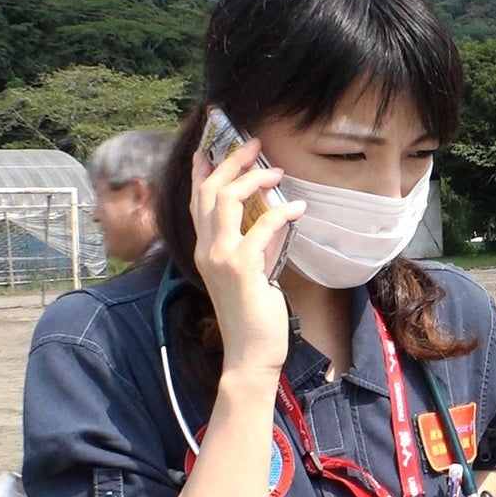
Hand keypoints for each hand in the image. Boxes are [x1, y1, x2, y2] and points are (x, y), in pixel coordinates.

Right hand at [189, 140, 305, 375]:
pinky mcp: (242, 268)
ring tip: (277, 172)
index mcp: (205, 250)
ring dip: (253, 179)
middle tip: (253, 145)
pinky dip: (281, 212)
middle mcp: (207, 250)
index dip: (203, 173)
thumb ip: (255, 245)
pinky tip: (298, 208)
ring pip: (227, 201)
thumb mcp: (251, 272)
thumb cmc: (254, 314)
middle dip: (230, 163)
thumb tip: (272, 216)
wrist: (251, 352)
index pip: (197, 203)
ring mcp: (221, 258)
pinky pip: (261, 227)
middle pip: (209, 192)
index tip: (210, 149)